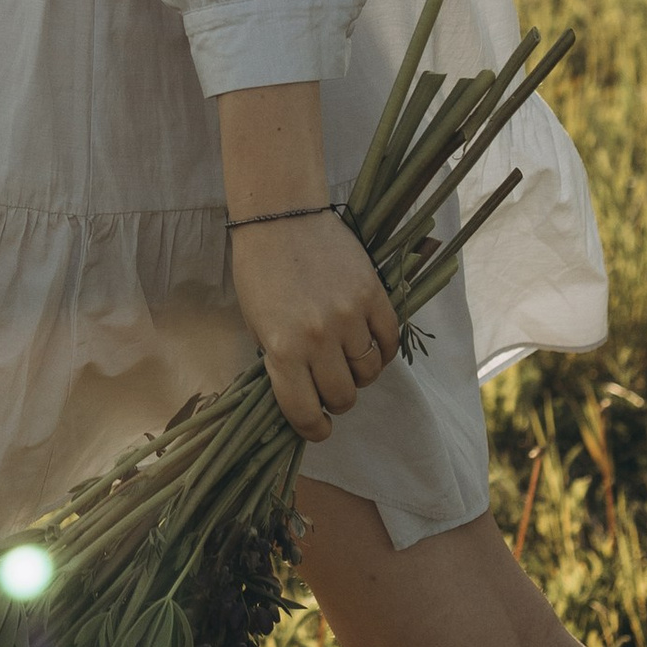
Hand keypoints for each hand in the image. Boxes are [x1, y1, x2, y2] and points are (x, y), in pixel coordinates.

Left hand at [229, 209, 401, 442]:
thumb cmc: (259, 271)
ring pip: (369, 372)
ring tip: (347, 359)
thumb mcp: (256, 324)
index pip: (305, 411)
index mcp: (282, 348)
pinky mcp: (374, 295)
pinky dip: (382, 350)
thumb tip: (304, 396)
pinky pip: (389, 341)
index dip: (313, 429)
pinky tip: (368, 343)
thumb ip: (279, 363)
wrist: (281, 217)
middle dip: (336, 400)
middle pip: (343, 396)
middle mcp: (318, 337)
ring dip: (359, 374)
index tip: (318, 428)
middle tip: (329, 386)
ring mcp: (350, 316)